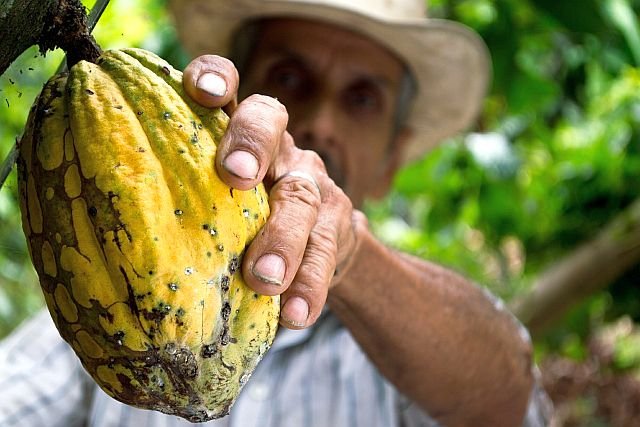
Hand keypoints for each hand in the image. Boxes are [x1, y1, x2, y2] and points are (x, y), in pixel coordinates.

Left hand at [183, 55, 360, 328]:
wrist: (318, 245)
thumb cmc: (243, 221)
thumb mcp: (214, 200)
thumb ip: (182, 197)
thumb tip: (97, 235)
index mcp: (237, 133)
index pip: (229, 87)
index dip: (216, 78)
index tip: (200, 91)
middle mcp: (277, 147)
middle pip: (270, 122)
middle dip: (252, 144)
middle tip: (235, 176)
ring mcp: (311, 183)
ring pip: (302, 196)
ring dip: (283, 238)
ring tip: (265, 279)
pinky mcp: (336, 225)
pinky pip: (326, 252)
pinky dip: (310, 284)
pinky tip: (296, 315)